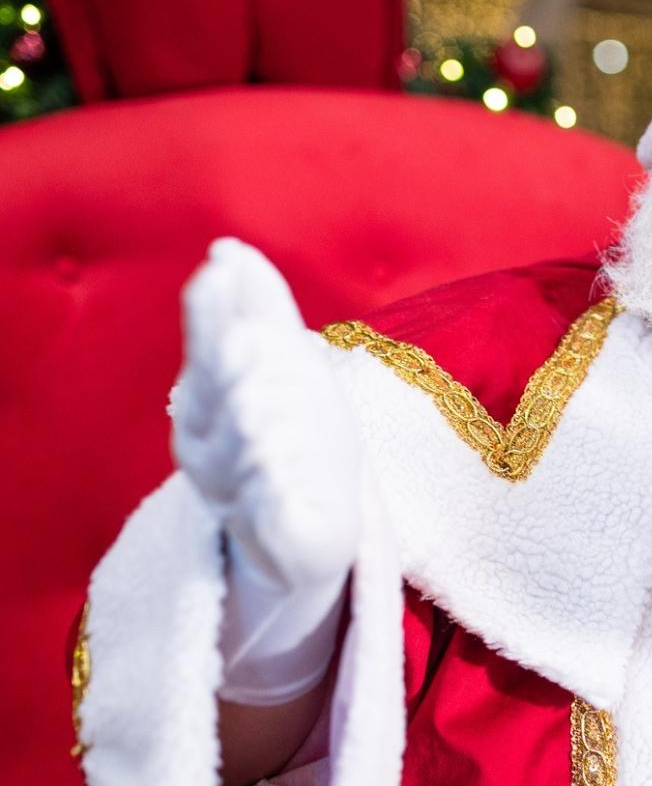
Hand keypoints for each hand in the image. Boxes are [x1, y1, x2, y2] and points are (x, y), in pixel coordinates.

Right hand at [171, 237, 361, 591]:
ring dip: (261, 426)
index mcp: (214, 395)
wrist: (308, 522)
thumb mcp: (281, 364)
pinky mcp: (274, 536)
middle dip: (238, 369)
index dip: (212, 313)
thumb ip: (257, 307)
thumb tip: (227, 248)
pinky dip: (275, 495)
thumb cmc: (296, 429)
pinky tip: (281, 476)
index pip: (210, 345)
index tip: (217, 274)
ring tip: (270, 408)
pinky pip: (271, 513)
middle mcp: (213, 443)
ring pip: (247, 451)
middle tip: (248, 342)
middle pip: (225, 395)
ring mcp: (240, 491)